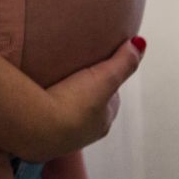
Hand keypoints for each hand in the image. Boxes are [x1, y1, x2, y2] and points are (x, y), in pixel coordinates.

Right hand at [19, 36, 145, 162]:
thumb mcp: (104, 77)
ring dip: (63, 99)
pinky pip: (47, 117)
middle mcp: (87, 131)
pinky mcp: (41, 135)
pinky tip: (37, 97)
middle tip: (71, 71)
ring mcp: (63, 136)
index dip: (105, 78)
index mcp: (104, 120)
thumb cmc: (75, 104)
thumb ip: (123, 61)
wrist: (38, 127)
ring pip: (67, 112)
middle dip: (83, 90)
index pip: (110, 96)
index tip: (95, 64)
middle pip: (89, 105)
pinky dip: (45, 107)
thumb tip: (141, 43)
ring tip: (52, 82)